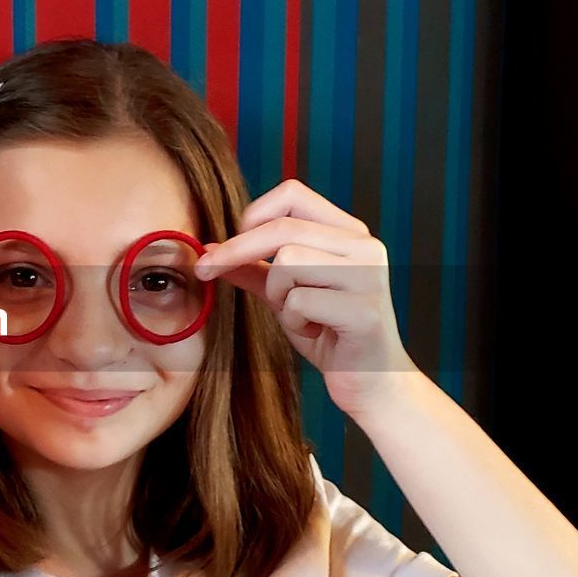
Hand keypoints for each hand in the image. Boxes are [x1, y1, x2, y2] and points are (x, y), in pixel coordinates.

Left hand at [193, 178, 417, 419]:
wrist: (372, 382)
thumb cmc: (329, 334)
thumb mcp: (284, 295)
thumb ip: (254, 269)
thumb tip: (210, 248)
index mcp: (348, 234)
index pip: (293, 194)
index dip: (252, 214)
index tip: (226, 245)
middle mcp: (364, 247)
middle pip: (283, 228)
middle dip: (235, 251)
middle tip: (205, 271)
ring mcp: (369, 276)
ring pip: (288, 263)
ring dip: (276, 295)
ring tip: (297, 316)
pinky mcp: (364, 310)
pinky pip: (299, 301)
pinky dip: (293, 321)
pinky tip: (313, 332)